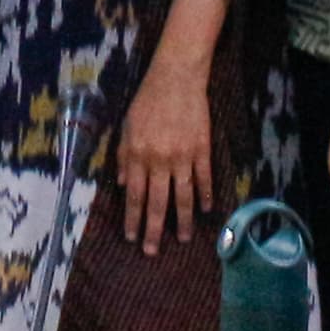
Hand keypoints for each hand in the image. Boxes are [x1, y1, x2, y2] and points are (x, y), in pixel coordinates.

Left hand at [113, 51, 216, 253]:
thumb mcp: (126, 127)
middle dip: (153, 229)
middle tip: (152, 252)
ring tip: (183, 239)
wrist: (176, 78)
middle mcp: (159, 160)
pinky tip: (206, 210)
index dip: (133, 218)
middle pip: (157, 202)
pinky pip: (204, 178)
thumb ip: (124, 157)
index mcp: (138, 155)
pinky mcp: (202, 149)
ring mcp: (183, 156)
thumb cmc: (147, 102)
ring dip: (183, 220)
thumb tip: (123, 185)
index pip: (134, 195)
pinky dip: (205, 195)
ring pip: (182, 196)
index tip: (131, 237)